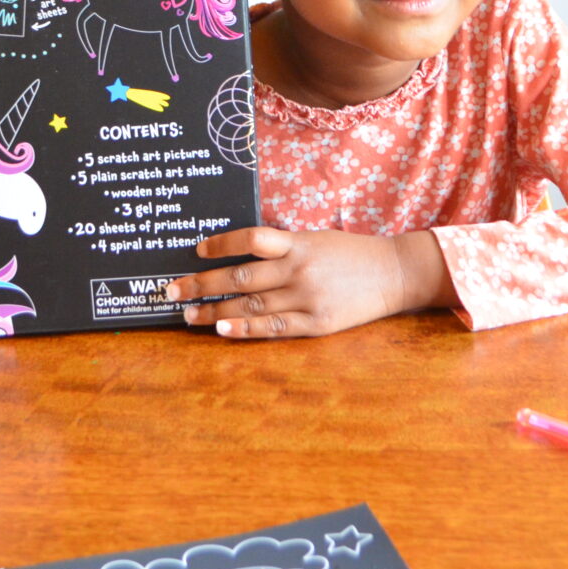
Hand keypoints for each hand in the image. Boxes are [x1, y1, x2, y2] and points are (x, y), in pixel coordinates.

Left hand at [165, 227, 456, 338]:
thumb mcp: (315, 239)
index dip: (221, 244)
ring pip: (250, 306)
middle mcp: (300, 269)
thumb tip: (238, 255)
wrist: (395, 273)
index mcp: (299, 243)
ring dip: (215, 310)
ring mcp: (308, 299)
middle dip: (202, 284)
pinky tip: (222, 330)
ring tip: (188, 314)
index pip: (251, 238)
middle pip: (241, 277)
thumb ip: (282, 247)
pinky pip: (273, 329)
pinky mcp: (317, 324)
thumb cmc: (351, 254)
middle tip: (172, 290)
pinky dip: (244, 330)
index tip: (197, 249)